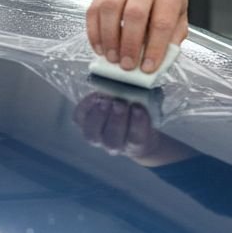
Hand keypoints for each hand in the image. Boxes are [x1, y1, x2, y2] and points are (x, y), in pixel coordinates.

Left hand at [73, 92, 192, 166]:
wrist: (126, 124)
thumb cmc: (141, 115)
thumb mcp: (151, 109)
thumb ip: (150, 101)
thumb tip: (146, 87)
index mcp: (136, 144)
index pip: (136, 139)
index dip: (137, 124)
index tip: (139, 109)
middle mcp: (114, 145)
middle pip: (112, 139)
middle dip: (116, 120)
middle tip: (120, 103)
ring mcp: (96, 137)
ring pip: (93, 134)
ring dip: (99, 116)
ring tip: (105, 100)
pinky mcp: (83, 125)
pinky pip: (80, 119)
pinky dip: (86, 107)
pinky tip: (94, 96)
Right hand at [85, 0, 187, 72]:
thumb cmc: (164, 0)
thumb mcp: (179, 16)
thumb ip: (173, 37)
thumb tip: (161, 59)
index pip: (162, 22)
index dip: (155, 48)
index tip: (148, 67)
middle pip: (134, 13)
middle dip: (130, 44)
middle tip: (127, 65)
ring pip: (110, 8)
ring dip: (109, 38)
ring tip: (112, 58)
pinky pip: (94, 10)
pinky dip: (94, 33)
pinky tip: (100, 48)